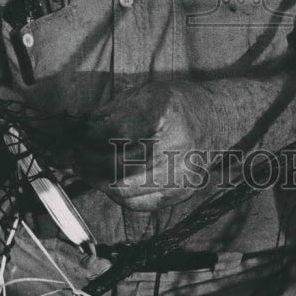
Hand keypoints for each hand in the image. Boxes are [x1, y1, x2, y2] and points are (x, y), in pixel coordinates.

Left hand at [74, 81, 216, 210]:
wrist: (218, 121)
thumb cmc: (178, 104)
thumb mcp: (146, 92)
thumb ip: (115, 110)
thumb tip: (85, 129)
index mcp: (165, 111)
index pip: (117, 131)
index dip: (92, 136)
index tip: (80, 135)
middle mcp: (176, 144)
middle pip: (120, 164)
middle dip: (90, 162)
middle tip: (76, 155)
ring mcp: (180, 173)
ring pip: (127, 189)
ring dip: (99, 181)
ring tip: (85, 170)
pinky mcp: (181, 192)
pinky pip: (140, 203)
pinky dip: (118, 195)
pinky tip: (106, 183)